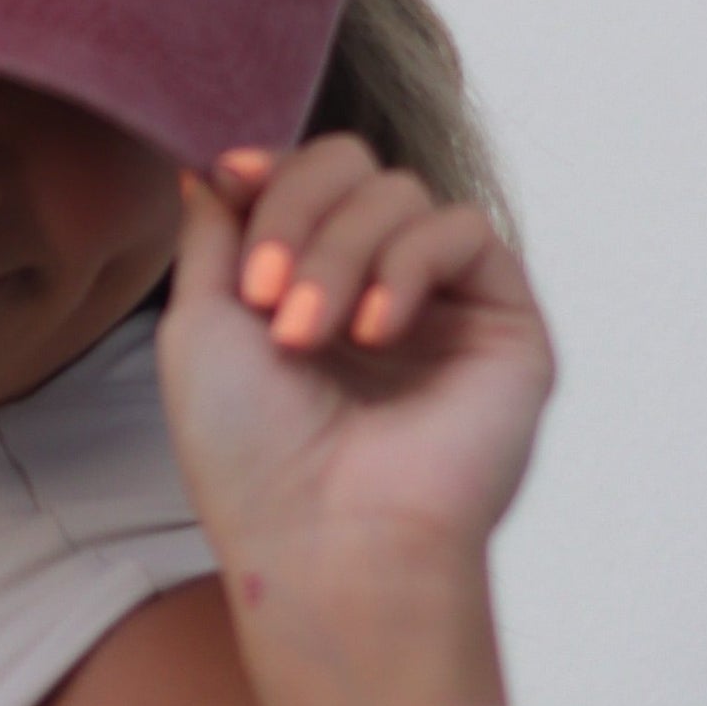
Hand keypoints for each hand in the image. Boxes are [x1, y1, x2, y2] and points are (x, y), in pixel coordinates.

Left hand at [154, 134, 557, 585]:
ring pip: (399, 194)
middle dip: (296, 213)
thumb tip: (212, 163)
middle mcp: (377, 290)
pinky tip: (377, 334)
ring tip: (306, 338)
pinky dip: (408, 264)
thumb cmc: (248, 454)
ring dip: (339, 253)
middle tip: (265, 298)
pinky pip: (464, 230)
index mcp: (306, 288)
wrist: (324, 542)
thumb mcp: (200, 326)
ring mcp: (444, 306)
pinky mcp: (506, 325)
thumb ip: (215, 235)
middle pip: (351, 167)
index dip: (272, 169)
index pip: (303, 179)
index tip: (232, 178)